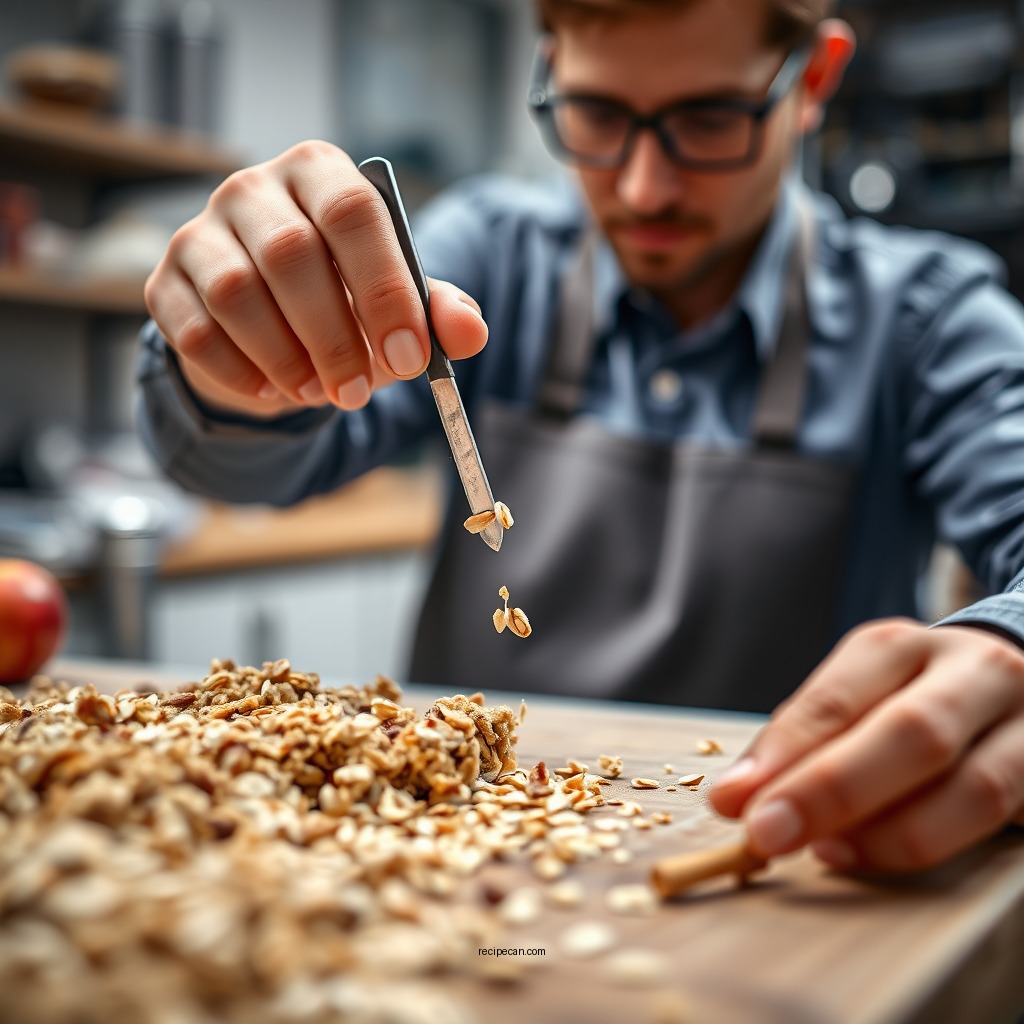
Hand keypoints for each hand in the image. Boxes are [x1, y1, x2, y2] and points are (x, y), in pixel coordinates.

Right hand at [144, 141, 487, 417]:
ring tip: (318, 392)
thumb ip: (436, 312)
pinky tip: (271, 389)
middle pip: (291, 254)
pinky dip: (239, 372)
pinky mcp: (165, 281)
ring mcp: (200, 231)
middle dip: (334, 337)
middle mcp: (255, 188)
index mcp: (322, 176)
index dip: (384, 290)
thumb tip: (470, 331)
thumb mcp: (396, 303)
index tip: (410, 359)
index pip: (354, 213)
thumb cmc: (343, 301)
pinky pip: (194, 330)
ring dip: (285, 358)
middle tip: (358, 392)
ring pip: (237, 293)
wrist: (269, 321)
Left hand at [708, 618, 1023, 871]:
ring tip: (826, 852)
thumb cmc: (913, 695)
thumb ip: (805, 740)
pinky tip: (880, 856)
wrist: (1020, 679)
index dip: (784, 752)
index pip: (838, 696)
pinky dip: (935, 843)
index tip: (731, 799)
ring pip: (974, 786)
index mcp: (901, 646)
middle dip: (832, 790)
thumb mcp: (858, 693)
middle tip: (768, 833)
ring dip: (890, 832)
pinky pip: (1002, 818)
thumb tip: (737, 797)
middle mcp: (973, 673)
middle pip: (912, 732)